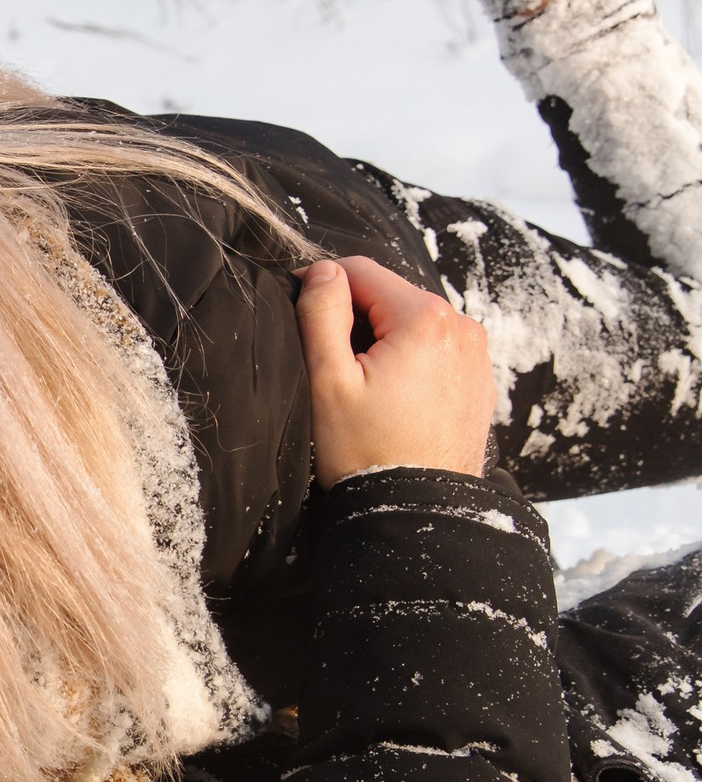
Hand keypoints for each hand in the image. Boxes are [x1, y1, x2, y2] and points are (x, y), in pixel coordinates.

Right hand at [296, 256, 493, 485]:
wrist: (419, 509)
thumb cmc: (367, 449)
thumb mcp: (329, 380)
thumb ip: (322, 314)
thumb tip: (323, 271)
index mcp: (424, 318)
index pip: (361, 271)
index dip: (323, 285)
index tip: (301, 313)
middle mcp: (461, 327)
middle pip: (390, 296)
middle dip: (356, 318)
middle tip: (332, 363)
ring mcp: (477, 355)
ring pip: (412, 323)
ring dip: (383, 339)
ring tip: (363, 385)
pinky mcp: (480, 380)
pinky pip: (435, 351)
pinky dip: (410, 361)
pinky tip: (393, 398)